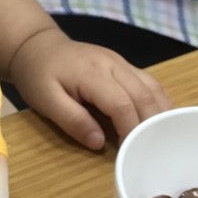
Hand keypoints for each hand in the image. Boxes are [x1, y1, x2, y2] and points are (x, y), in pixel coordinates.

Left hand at [7, 27, 169, 150]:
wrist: (37, 45)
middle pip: (144, 96)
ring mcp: (121, 62)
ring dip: (160, 114)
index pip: (122, 105)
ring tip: (158, 138)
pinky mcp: (124, 64)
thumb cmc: (38, 75)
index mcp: (93, 73)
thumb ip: (72, 120)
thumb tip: (99, 143)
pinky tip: (156, 120)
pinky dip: (158, 102)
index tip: (129, 152)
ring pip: (152, 87)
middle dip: (150, 126)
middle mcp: (113, 64)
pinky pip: (149, 82)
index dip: (129, 131)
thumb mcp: (45, 101)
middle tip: (148, 150)